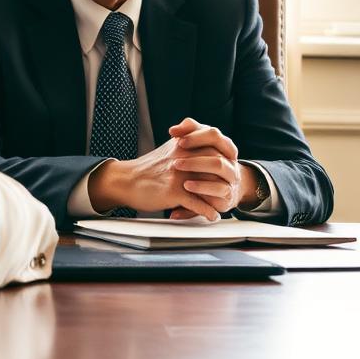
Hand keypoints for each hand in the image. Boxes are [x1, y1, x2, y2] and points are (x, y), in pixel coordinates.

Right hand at [88, 118, 248, 220]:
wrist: (126, 180)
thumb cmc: (148, 168)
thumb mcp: (168, 149)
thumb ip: (186, 143)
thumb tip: (202, 142)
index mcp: (183, 145)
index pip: (213, 145)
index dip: (226, 154)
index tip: (233, 163)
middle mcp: (183, 157)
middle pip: (215, 162)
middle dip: (226, 174)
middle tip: (232, 185)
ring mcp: (180, 175)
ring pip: (209, 183)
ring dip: (220, 194)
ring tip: (226, 202)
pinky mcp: (174, 191)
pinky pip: (197, 203)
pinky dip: (208, 211)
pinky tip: (213, 216)